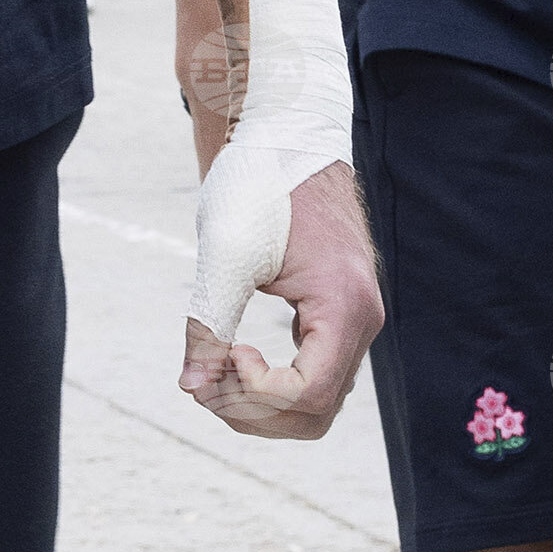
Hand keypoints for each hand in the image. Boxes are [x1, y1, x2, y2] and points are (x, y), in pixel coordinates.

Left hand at [184, 152, 381, 442]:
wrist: (287, 139)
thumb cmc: (259, 185)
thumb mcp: (225, 251)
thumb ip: (209, 322)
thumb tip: (191, 387)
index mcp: (344, 305)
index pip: (308, 394)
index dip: (255, 393)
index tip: (224, 352)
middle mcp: (361, 321)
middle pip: (314, 412)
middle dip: (252, 410)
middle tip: (204, 375)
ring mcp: (353, 321)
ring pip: (315, 402)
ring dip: (260, 403)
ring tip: (214, 367)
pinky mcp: (336, 318)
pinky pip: (313, 376)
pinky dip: (272, 384)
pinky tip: (234, 355)